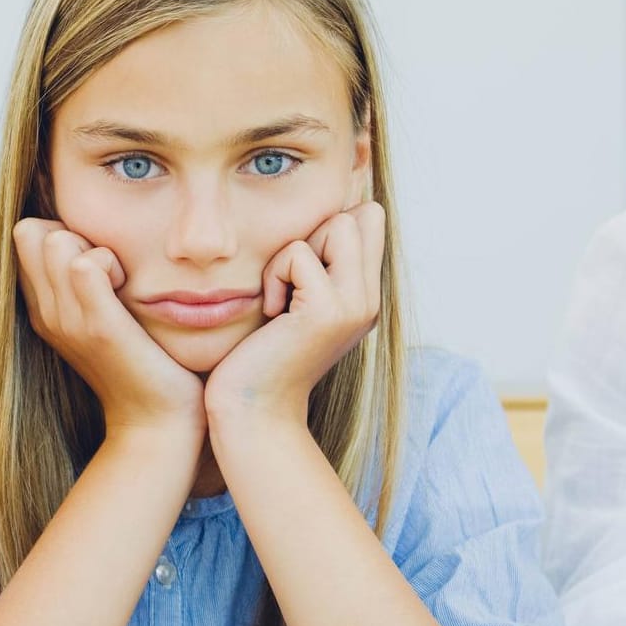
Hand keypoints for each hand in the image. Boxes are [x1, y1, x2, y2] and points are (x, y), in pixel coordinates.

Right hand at [14, 218, 204, 435]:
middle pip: (31, 231)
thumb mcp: (103, 316)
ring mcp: (68, 321)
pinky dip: (110, 264)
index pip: (25, 235)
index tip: (97, 265)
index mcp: (44, 309)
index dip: (60, 233)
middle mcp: (47, 314)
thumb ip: (88, 281)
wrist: (156, 421)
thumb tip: (94, 242)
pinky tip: (129, 290)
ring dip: (94, 248)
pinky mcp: (100, 328)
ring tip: (120, 283)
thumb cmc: (142, 363)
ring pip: (56, 241)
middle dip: (73, 235)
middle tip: (109, 271)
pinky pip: (86, 266)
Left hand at [204, 201, 384, 427]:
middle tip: (291, 283)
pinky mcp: (327, 310)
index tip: (300, 271)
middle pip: (363, 214)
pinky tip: (271, 313)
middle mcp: (369, 299)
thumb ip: (314, 266)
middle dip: (315, 234)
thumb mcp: (294, 305)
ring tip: (281, 298)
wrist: (254, 411)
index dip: (332, 225)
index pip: (371, 219)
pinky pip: (299, 252)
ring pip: (338, 224)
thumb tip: (318, 215)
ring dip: (294, 254)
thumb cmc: (260, 357)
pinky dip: (275, 275)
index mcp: (364, 296)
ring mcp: (354, 304)